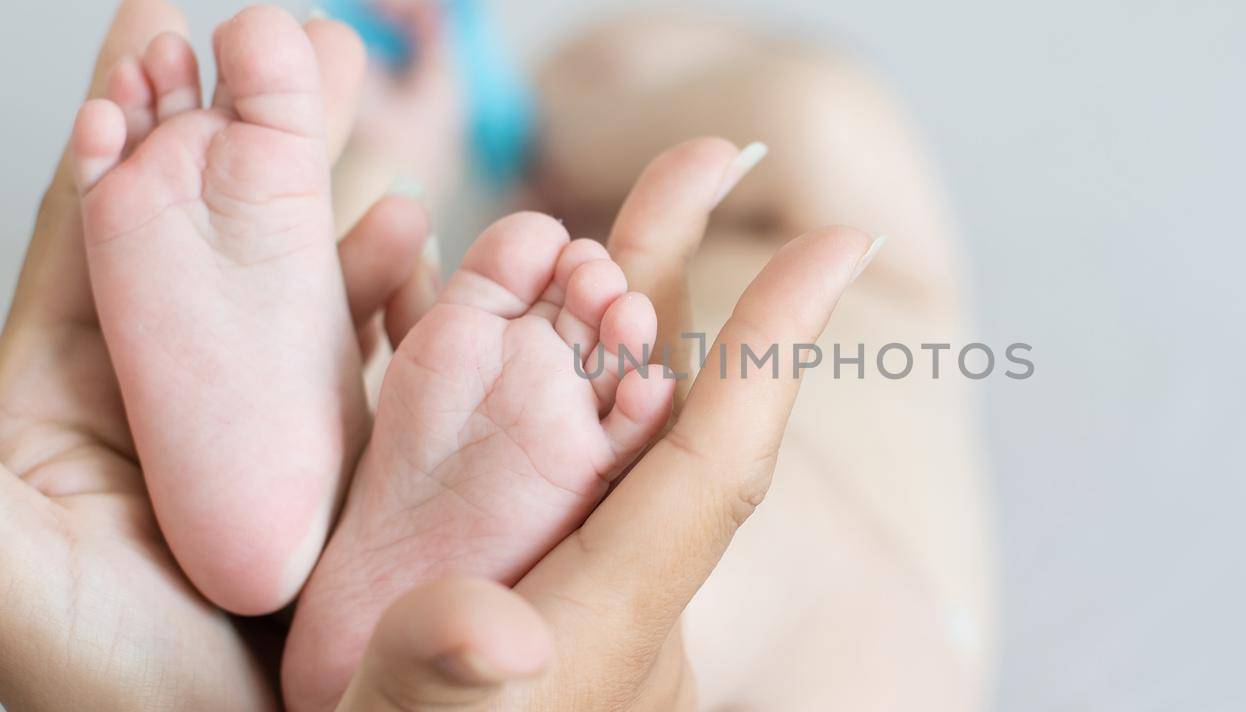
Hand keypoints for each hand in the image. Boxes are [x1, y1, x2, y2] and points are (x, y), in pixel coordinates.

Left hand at [0, 2, 430, 707]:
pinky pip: (370, 360)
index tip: (156, 24)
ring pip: (292, 283)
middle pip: (201, 232)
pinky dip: (392, 292)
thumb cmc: (113, 699)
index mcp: (64, 412)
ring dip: (321, 183)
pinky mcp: (347, 481)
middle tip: (278, 30)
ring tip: (344, 93)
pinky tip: (412, 236)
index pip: (93, 236)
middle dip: (235, 121)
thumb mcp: (8, 562)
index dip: (122, 124)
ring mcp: (263, 441)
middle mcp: (165, 414)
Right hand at [336, 139, 880, 709]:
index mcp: (610, 618)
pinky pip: (563, 456)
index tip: (839, 249)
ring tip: (603, 225)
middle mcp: (617, 588)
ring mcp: (584, 584)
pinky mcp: (544, 586)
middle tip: (700, 161)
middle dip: (679, 281)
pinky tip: (525, 328)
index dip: (774, 351)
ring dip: (613, 315)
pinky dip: (548, 376)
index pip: (713, 463)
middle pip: (669, 409)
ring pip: (613, 421)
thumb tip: (492, 630)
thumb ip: (449, 687)